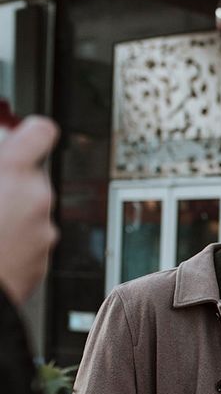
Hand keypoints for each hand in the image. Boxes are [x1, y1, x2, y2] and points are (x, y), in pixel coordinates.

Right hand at [0, 116, 58, 304]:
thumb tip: (4, 140)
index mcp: (13, 173)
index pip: (41, 131)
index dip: (29, 130)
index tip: (19, 131)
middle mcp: (37, 200)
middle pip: (33, 176)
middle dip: (11, 179)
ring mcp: (43, 234)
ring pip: (31, 211)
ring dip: (11, 212)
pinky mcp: (42, 262)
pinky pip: (31, 241)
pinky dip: (14, 241)